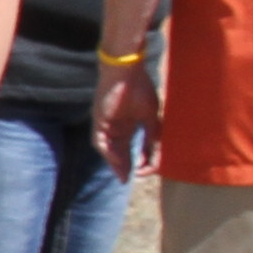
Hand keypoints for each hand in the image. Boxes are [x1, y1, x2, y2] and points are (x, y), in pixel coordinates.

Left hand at [94, 59, 155, 173]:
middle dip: (123, 166)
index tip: (146, 170)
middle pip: (118, 152)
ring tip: (122, 174)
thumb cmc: (140, 88)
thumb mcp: (150, 115)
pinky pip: (100, 140)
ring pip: (108, 149)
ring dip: (115, 162)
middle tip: (128, 180)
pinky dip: (108, 151)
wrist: (127, 72)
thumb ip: (151, 133)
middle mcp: (115, 127)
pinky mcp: (98, 120)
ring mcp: (105, 125)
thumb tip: (154, 151)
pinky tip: (116, 160)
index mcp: (127, 125)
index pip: (131, 147)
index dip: (138, 159)